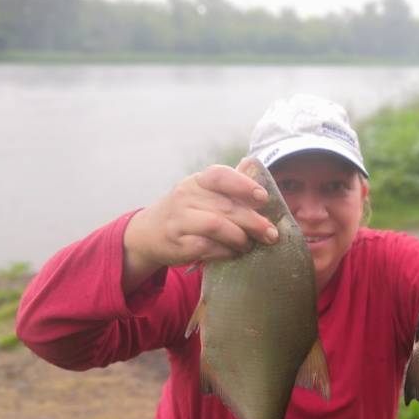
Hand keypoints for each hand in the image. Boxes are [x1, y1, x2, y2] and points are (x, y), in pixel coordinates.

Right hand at [122, 163, 277, 291]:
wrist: (148, 234)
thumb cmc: (186, 211)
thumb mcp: (202, 193)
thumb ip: (228, 184)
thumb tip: (255, 165)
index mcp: (197, 181)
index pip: (220, 176)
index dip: (244, 185)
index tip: (263, 198)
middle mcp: (185, 196)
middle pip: (226, 206)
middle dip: (253, 221)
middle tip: (271, 234)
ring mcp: (179, 220)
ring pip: (216, 226)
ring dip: (239, 237)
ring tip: (250, 244)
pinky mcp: (177, 243)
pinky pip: (207, 247)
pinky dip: (225, 252)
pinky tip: (234, 253)